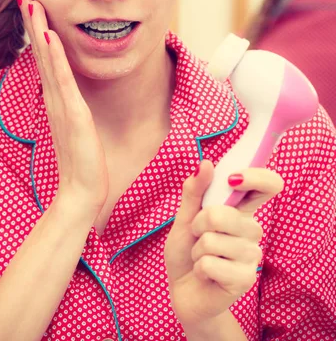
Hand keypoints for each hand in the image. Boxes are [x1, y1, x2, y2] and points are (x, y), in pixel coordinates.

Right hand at [15, 0, 108, 212]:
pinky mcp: (73, 113)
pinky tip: (49, 37)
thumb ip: (69, 105)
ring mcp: (62, 103)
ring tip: (31, 4)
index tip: (33, 5)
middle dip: (33, 21)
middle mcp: (55, 96)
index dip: (37, 30)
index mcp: (56, 96)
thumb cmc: (80, 158)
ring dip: (39, 30)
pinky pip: (62, 79)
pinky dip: (55, 57)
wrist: (82, 189)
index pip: (45, 57)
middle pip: (41, 52)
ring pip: (48, 60)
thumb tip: (68, 91)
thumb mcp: (75, 124)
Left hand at [164, 160, 283, 330]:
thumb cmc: (187, 250)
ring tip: (202, 257)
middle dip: (199, 224)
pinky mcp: (245, 279)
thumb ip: (194, 190)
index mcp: (242, 209)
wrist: (184, 290)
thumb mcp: (185, 216)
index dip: (257, 176)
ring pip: (213, 240)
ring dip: (197, 249)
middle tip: (199, 235)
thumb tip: (207, 163)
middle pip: (224, 214)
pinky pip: (211, 264)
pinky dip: (199, 268)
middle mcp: (252, 229)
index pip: (269, 185)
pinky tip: (205, 274)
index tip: (232, 178)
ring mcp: (251, 255)